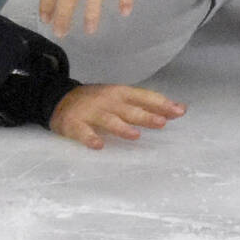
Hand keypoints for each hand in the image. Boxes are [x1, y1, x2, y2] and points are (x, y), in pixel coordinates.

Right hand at [49, 83, 185, 149]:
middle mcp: (108, 101)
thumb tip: (180, 109)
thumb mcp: (121, 97)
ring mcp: (91, 112)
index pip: (144, 97)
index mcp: (120, 93)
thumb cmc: (98, 100)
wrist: (59, 98)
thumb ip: (146, 103)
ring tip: (135, 135)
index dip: (161, 103)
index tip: (179, 111)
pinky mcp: (75, 124)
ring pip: (108, 120)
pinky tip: (98, 145)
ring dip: (121, 127)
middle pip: (129, 109)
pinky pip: (83, 132)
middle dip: (145, 115)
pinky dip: (90, 138)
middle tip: (162, 122)